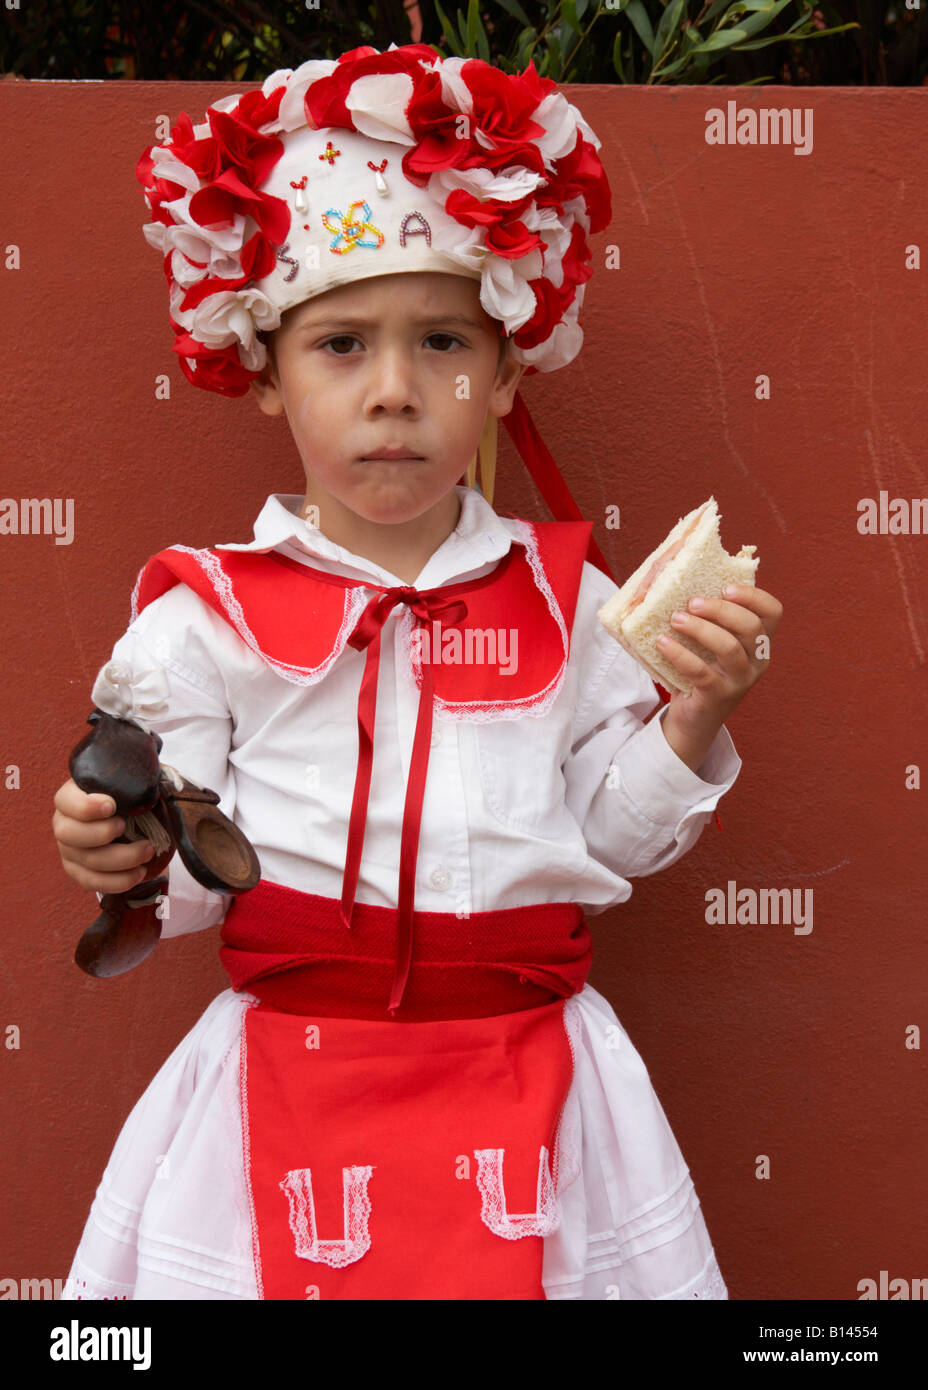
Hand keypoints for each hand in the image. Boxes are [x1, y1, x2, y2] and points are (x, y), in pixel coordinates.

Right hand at [52, 778, 154, 895]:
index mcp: (72, 797)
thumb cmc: (131, 797)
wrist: (134, 823)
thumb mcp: (134, 781)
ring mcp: (69, 851)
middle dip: (100, 833)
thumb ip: (141, 777)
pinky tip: (139, 873)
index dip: (85, 806)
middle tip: (125, 827)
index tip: (111, 806)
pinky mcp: (79, 873)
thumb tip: (165, 782)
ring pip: (86, 861)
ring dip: (120, 859)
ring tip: (148, 850)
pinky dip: (118, 881)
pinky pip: (93, 883)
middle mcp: (64, 824)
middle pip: (69, 834)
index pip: (65, 801)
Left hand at [657, 583, 783, 755]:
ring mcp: (741, 681)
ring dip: (700, 629)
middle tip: (691, 602)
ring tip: (676, 619)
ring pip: (729, 648)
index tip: (726, 587)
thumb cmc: (702, 670)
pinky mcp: (719, 696)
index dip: (754, 596)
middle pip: (751, 628)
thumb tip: (682, 581)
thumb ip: (711, 618)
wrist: (694, 719)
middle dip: (720, 610)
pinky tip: (663, 643)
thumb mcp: (712, 644)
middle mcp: (757, 661)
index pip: (773, 612)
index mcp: (760, 642)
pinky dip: (680, 654)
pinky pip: (701, 672)